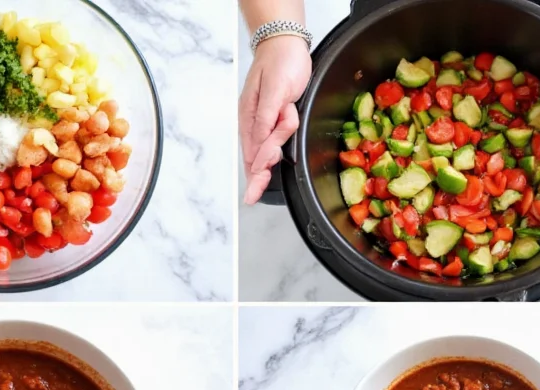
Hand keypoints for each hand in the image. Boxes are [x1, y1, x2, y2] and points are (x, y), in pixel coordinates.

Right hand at [239, 35, 311, 203]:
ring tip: (289, 110)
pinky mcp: (278, 117)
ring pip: (272, 146)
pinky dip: (287, 129)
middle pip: (258, 158)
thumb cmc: (279, 62)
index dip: (255, 176)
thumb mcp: (274, 90)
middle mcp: (256, 123)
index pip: (252, 155)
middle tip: (253, 195)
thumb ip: (266, 119)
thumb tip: (260, 145)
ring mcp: (267, 121)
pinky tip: (290, 111)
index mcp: (250, 119)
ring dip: (280, 139)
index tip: (252, 195)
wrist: (286, 44)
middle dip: (260, 173)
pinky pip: (281, 133)